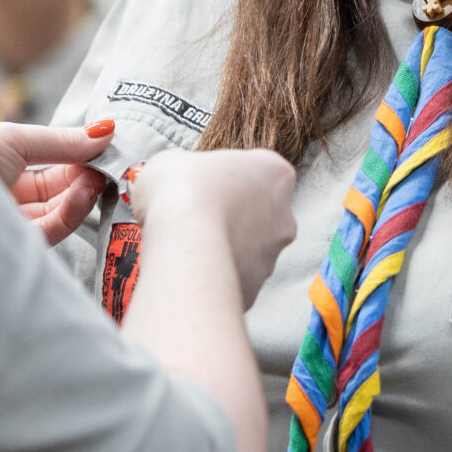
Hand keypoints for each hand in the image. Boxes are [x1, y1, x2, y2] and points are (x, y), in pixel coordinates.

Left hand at [0, 120, 113, 245]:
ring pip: (61, 210)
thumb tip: (106, 131)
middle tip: (111, 161)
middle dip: (87, 174)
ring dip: (84, 192)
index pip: (52, 166)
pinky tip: (84, 191)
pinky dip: (73, 211)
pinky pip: (53, 230)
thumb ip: (62, 141)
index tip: (108, 145)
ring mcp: (14, 223)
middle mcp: (10, 196)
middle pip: (60, 189)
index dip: (80, 156)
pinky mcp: (18, 247)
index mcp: (4, 167)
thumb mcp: (16, 139)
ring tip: (99, 174)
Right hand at [127, 150, 297, 307]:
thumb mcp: (168, 163)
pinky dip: (214, 276)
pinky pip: (232, 279)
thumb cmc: (181, 191)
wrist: (185, 246)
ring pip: (247, 250)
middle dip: (229, 216)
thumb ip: (178, 169)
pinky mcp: (254, 289)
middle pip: (257, 212)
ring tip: (184, 247)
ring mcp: (271, 256)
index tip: (200, 184)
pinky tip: (188, 270)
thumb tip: (167, 182)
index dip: (225, 177)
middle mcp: (284, 215)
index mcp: (275, 173)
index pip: (257, 170)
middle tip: (192, 217)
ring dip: (222, 248)